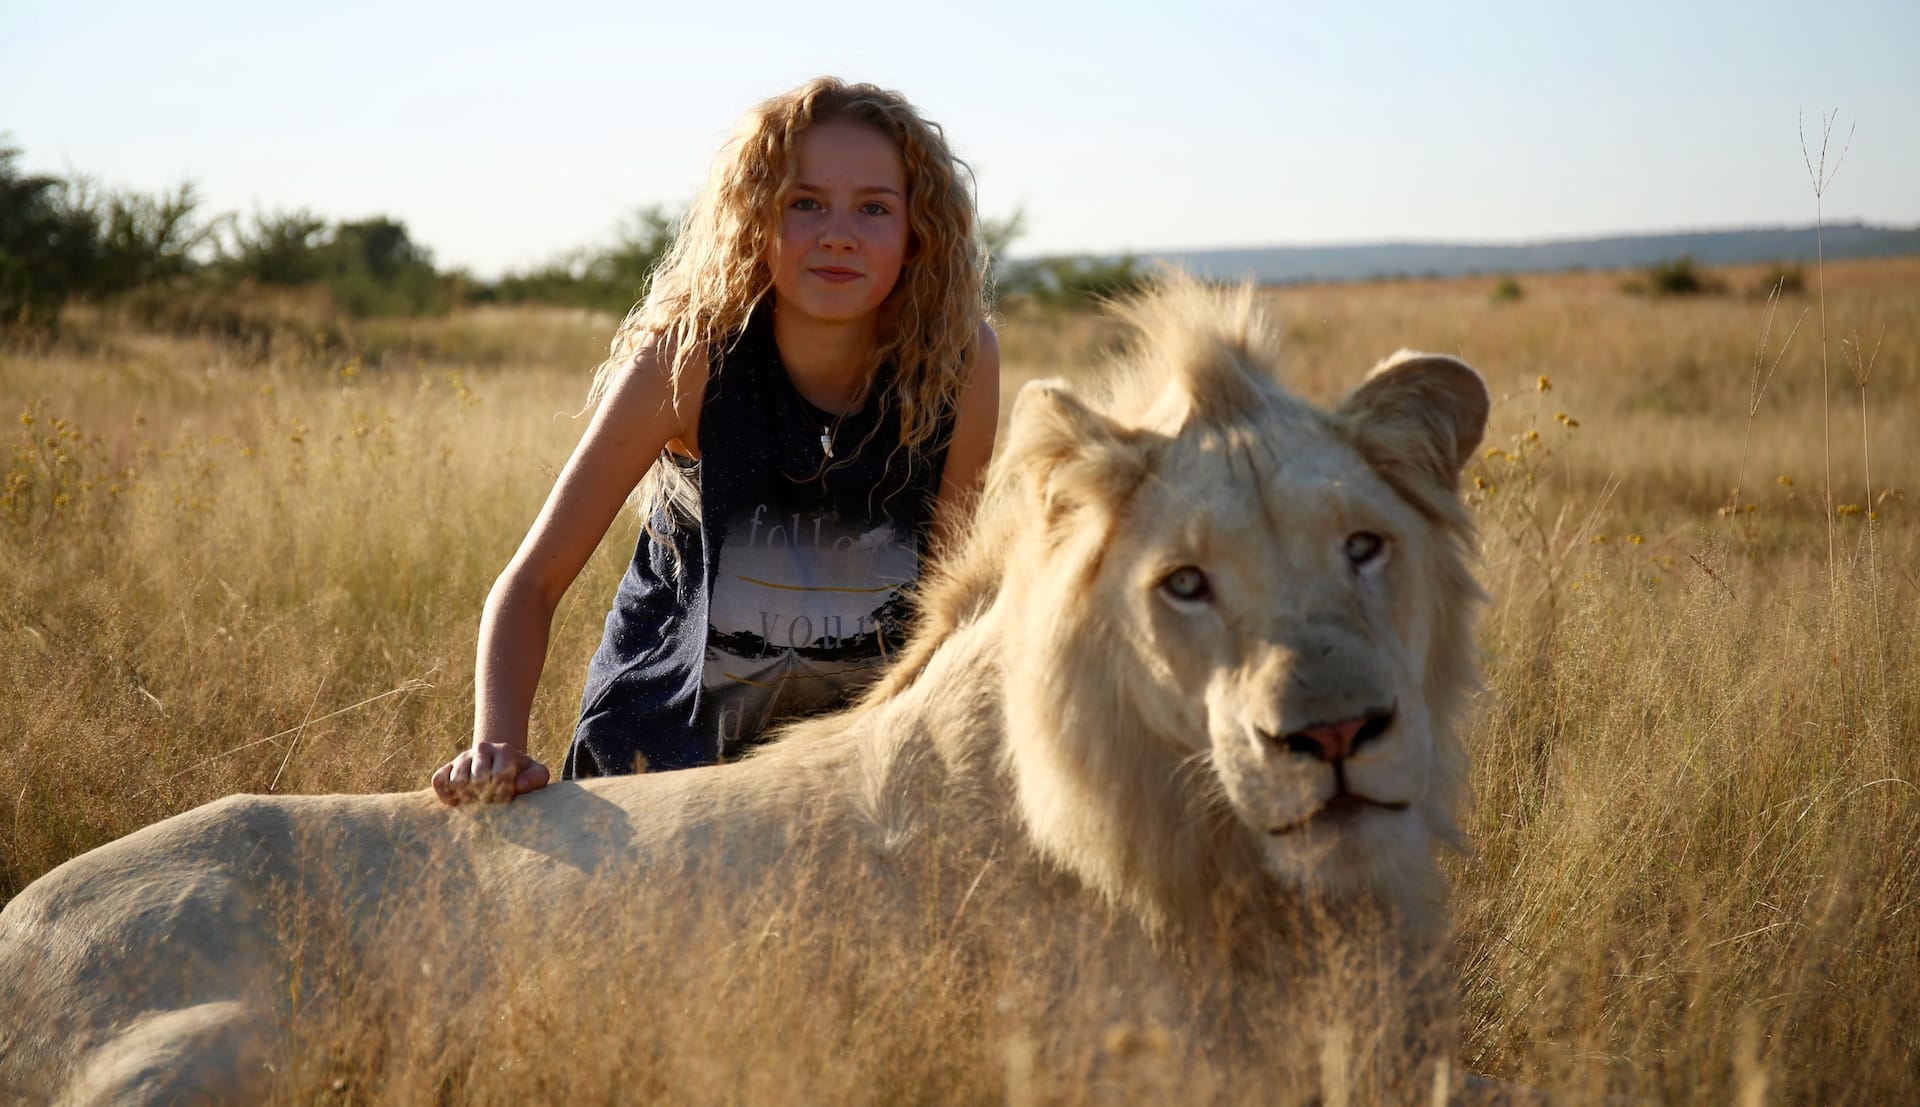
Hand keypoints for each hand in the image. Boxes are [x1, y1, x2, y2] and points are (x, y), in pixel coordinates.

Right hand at [431, 740, 550, 805]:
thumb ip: (536, 778)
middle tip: (491, 800)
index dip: (504, 793)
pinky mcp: (447, 767)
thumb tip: (519, 785)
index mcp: (505, 750)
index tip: (507, 798)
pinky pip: (438, 780)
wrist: (500, 762)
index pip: (500, 776)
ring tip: (478, 800)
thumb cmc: (521, 773)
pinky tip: (457, 801)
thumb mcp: (537, 773)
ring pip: (457, 781)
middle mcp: (482, 749)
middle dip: (486, 796)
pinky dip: (445, 793)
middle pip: (477, 779)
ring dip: (468, 797)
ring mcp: (462, 757)